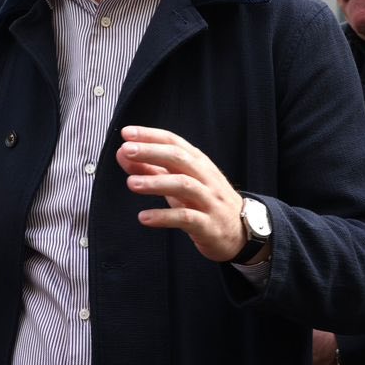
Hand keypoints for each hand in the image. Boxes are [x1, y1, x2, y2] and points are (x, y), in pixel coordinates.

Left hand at [116, 125, 246, 261]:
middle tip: (126, 150)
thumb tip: (123, 154)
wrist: (241, 231)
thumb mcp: (179, 183)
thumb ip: (152, 169)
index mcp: (197, 162)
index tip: (127, 133)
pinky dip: (164, 217)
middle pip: (179, 158)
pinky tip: (144, 217)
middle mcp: (205, 177)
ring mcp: (209, 200)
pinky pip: (186, 218)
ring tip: (131, 183)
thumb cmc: (204, 202)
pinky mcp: (208, 224)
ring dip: (156, 183)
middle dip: (151, 152)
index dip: (150, 135)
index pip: (174, 142)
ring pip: (184, 185)